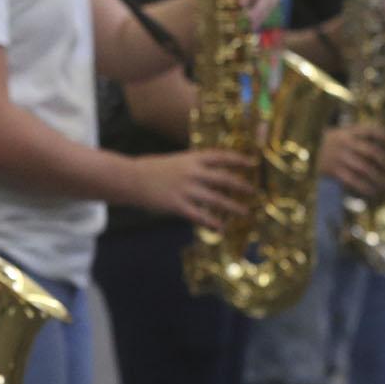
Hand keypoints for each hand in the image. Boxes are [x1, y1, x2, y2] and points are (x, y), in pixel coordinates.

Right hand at [126, 149, 255, 229]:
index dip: (239, 159)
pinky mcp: (177, 205)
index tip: (253, 163)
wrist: (130, 179)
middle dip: (242, 186)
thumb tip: (214, 171)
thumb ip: (194, 165)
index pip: (221, 156)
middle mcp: (192, 172)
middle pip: (224, 179)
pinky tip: (221, 227)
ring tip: (245, 213)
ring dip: (233, 207)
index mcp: (192, 158)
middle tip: (254, 192)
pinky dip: (212, 222)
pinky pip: (200, 216)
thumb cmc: (152, 168)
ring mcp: (186, 189)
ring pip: (217, 199)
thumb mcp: (176, 160)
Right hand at [319, 123, 384, 197]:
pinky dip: (365, 187)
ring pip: (365, 168)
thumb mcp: (344, 134)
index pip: (372, 130)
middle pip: (373, 151)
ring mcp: (338, 156)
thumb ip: (361, 137)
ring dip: (379, 178)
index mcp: (349, 131)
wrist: (307, 149)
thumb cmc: (334, 144)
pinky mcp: (332, 170)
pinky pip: (353, 180)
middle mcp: (344, 142)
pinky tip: (373, 191)